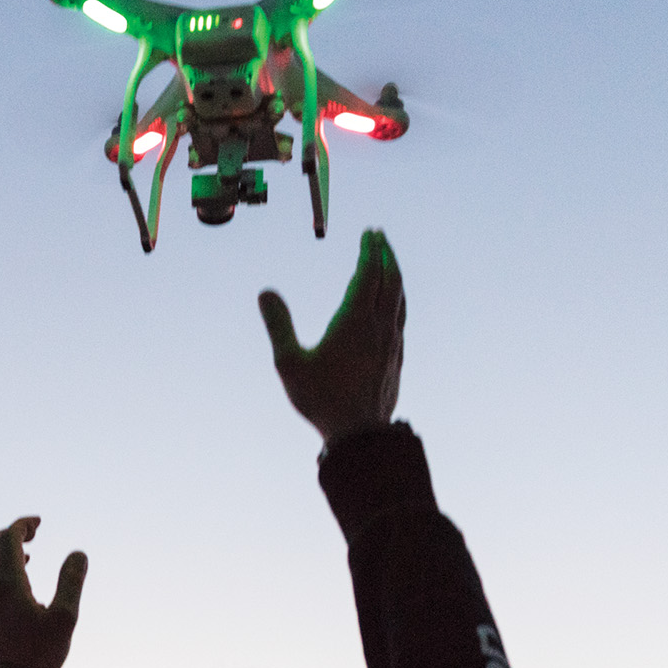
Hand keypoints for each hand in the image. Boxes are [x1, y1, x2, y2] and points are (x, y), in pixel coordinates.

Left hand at [0, 516, 86, 667]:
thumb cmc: (35, 657)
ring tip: (24, 560)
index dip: (23, 525)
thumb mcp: (64, 620)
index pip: (9, 538)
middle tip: (32, 535)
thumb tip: (78, 554)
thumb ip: (71, 582)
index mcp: (8, 583)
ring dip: (0, 555)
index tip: (38, 523)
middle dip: (10, 534)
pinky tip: (5, 590)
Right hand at [257, 227, 405, 445]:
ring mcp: (392, 343)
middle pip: (390, 280)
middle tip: (381, 237)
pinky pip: (401, 319)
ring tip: (390, 262)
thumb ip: (278, 325)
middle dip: (386, 254)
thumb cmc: (321, 399)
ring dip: (396, 275)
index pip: (368, 274)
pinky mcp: (397, 359)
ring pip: (400, 298)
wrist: (359, 435)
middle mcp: (379, 326)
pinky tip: (394, 305)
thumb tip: (265, 293)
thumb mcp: (289, 363)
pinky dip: (399, 300)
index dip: (370, 250)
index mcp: (355, 320)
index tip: (370, 232)